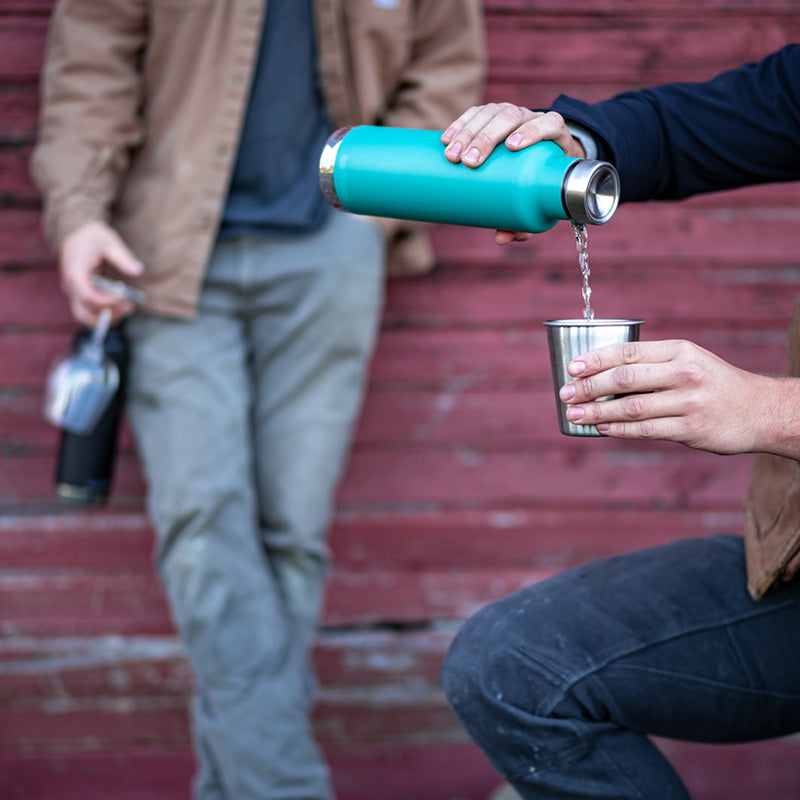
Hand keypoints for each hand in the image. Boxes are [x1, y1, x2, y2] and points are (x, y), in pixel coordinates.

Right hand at [60, 221, 143, 326]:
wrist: (76, 234)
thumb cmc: (92, 237)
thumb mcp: (108, 240)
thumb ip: (122, 256)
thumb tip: (138, 270)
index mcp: (75, 273)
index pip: (88, 297)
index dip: (107, 302)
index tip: (125, 297)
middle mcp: (70, 286)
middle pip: (84, 312)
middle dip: (108, 314)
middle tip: (129, 307)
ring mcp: (73, 292)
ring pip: (84, 316)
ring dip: (106, 318)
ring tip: (127, 308)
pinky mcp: (79, 295)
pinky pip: (88, 312)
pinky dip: (104, 314)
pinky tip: (121, 307)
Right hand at [440, 103, 585, 244]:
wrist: (539, 160)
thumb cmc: (541, 184)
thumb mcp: (537, 202)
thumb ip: (522, 221)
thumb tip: (500, 239)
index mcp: (554, 134)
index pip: (549, 124)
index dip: (533, 130)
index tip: (512, 147)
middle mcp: (533, 118)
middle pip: (512, 117)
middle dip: (487, 137)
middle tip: (469, 162)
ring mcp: (511, 113)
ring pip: (491, 113)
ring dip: (468, 132)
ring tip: (451, 155)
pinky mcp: (493, 115)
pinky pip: (476, 113)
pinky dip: (460, 124)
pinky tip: (446, 138)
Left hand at [558, 339, 799, 457]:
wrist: (761, 410)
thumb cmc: (713, 383)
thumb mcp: (689, 360)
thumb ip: (652, 364)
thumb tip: (601, 373)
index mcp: (680, 350)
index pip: (628, 352)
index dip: (596, 360)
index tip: (572, 368)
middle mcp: (684, 373)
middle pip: (624, 380)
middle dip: (589, 387)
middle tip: (565, 394)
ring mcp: (689, 402)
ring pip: (631, 408)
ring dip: (597, 412)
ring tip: (575, 415)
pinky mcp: (692, 429)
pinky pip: (646, 430)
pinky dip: (620, 430)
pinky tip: (602, 429)